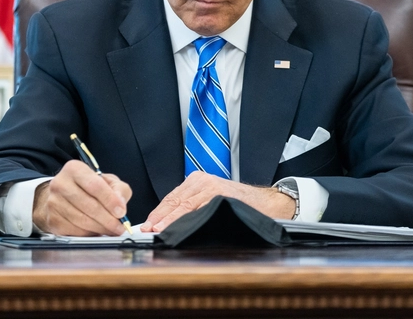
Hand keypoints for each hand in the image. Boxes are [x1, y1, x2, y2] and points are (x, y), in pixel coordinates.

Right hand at [33, 160, 132, 235]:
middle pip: (88, 205)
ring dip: (100, 228)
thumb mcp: (107, 181)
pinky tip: (97, 231)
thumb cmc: (89, 187)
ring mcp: (54, 203)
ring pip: (82, 221)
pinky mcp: (52, 220)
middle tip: (119, 227)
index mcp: (74, 169)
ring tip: (112, 230)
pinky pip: (74, 231)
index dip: (110, 200)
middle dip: (107, 219)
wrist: (63, 196)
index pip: (95, 186)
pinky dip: (89, 234)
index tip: (121, 212)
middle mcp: (60, 184)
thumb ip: (119, 189)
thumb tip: (120, 205)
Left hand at [141, 172, 295, 231]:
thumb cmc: (239, 206)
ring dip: (167, 220)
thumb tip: (168, 226)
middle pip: (173, 201)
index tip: (145, 226)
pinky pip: (196, 208)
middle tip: (145, 231)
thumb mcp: (212, 201)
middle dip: (158, 218)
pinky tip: (174, 228)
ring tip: (155, 232)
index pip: (171, 198)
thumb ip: (193, 207)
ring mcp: (210, 186)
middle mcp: (202, 180)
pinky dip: (183, 219)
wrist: (267, 204)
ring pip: (182, 204)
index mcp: (198, 181)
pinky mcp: (219, 194)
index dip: (157, 213)